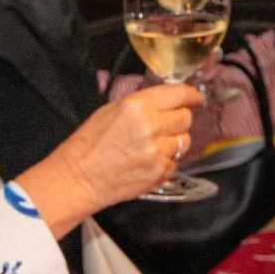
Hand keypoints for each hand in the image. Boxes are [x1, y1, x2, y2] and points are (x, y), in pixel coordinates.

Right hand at [15, 83, 198, 236]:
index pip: (178, 95)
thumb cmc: (88, 144)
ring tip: (153, 146)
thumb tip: (164, 100)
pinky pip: (176, 162)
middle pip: (185, 118)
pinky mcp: (160, 172)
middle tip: (166, 125)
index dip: (191, 96)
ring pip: (184, 141)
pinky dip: (166, 161)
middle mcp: (151, 127)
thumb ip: (141, 104)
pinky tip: (147, 162)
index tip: (195, 98)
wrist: (78, 178)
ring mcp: (158, 152)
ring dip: (174, 142)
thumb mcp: (111, 111)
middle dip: (179, 120)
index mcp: (137, 106)